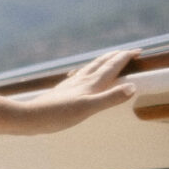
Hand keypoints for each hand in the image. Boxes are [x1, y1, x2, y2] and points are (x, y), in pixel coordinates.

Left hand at [17, 49, 138, 133]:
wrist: (29, 117)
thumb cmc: (58, 115)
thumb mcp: (88, 108)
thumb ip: (110, 98)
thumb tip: (132, 86)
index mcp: (90, 83)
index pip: (112, 66)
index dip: (125, 57)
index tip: (139, 51)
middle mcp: (81, 80)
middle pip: (101, 63)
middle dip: (116, 56)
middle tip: (128, 52)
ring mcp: (70, 84)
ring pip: (90, 68)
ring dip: (102, 61)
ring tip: (108, 59)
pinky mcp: (62, 90)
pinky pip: (79, 76)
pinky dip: (87, 71)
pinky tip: (80, 75)